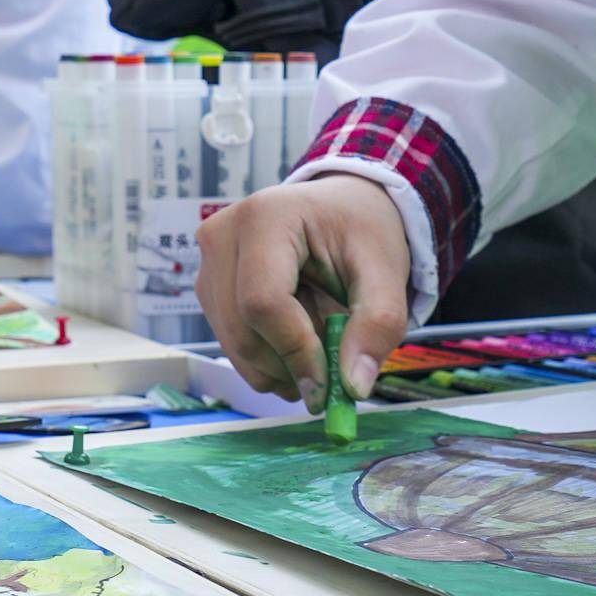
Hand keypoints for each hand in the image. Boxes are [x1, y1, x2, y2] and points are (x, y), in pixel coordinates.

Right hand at [197, 173, 415, 404]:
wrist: (342, 210)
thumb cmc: (362, 232)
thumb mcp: (387, 271)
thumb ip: (378, 324)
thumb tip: (354, 386)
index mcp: (266, 217)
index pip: (263, 302)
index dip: (295, 351)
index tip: (330, 385)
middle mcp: (222, 236)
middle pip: (242, 330)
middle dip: (288, 367)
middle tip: (330, 379)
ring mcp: (209, 263)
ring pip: (233, 345)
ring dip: (279, 368)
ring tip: (319, 348)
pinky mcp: (209, 288)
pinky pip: (231, 343)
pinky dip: (267, 360)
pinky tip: (297, 341)